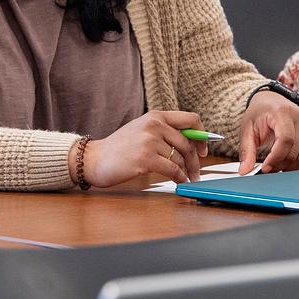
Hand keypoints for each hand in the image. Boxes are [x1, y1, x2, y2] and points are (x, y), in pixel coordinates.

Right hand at [79, 110, 206, 187]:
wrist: (95, 159)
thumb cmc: (120, 148)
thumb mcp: (141, 131)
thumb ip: (164, 133)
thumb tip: (193, 144)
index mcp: (155, 116)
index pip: (191, 119)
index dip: (202, 135)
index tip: (203, 149)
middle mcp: (154, 125)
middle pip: (188, 143)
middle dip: (196, 160)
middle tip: (197, 172)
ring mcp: (149, 142)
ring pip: (181, 158)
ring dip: (187, 172)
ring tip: (187, 179)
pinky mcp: (146, 159)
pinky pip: (173, 170)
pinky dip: (180, 178)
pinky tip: (179, 182)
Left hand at [238, 89, 298, 174]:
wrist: (270, 100)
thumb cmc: (259, 114)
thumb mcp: (247, 129)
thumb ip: (246, 150)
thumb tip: (244, 171)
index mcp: (282, 113)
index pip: (286, 140)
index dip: (276, 158)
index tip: (265, 168)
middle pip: (297, 151)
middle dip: (281, 165)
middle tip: (270, 167)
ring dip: (293, 165)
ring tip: (280, 163)